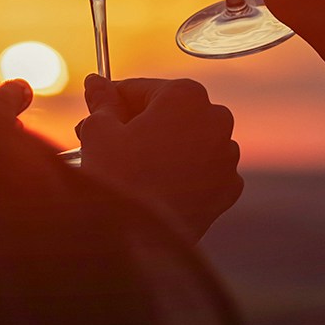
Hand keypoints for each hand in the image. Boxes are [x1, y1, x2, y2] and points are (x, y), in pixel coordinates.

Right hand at [74, 76, 241, 240]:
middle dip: (136, 123)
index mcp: (186, 95)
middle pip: (168, 112)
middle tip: (104, 139)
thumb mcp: (100, 131)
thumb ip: (102, 101)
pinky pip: (201, 170)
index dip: (113, 100)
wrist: (141, 242)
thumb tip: (96, 82)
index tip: (97, 110)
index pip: (141, 88)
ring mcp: (227, 156)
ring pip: (187, 140)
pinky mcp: (229, 188)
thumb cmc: (119, 179)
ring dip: (160, 146)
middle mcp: (216, 119)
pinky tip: (153, 185)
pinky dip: (181, 173)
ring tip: (127, 166)